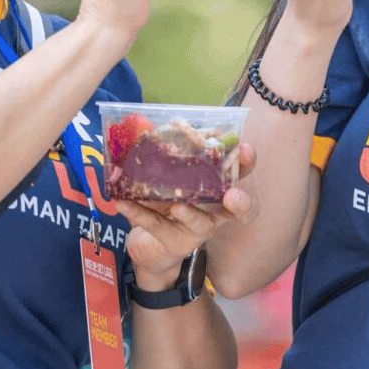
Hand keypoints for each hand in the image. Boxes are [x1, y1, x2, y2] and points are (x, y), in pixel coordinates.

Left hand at [120, 144, 256, 290]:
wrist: (150, 243)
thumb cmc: (164, 202)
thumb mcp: (168, 176)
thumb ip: (168, 154)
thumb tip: (158, 125)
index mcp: (216, 189)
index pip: (239, 174)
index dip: (246, 164)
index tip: (244, 148)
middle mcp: (214, 211)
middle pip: (236, 208)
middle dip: (239, 202)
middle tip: (233, 196)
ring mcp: (196, 230)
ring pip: (199, 223)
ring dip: (190, 214)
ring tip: (178, 206)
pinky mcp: (174, 243)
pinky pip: (156, 225)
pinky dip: (138, 213)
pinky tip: (122, 203)